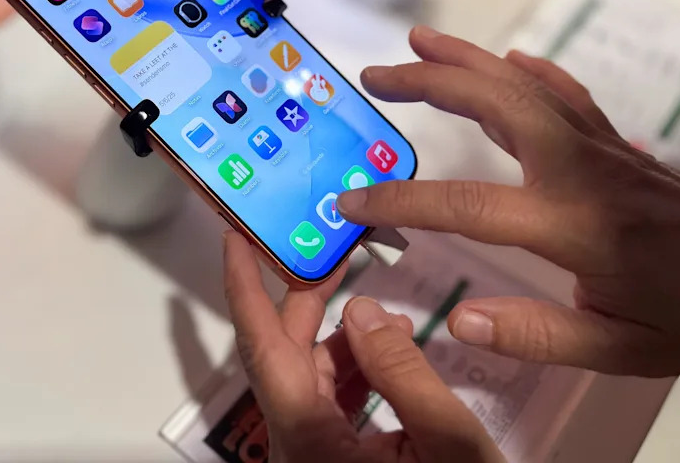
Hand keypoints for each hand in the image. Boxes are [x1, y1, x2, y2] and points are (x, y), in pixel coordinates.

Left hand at [223, 231, 503, 462]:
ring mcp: (314, 452)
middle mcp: (299, 443)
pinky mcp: (333, 457)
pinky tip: (392, 352)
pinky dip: (358, 370)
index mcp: (309, 438)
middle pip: (287, 355)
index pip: (263, 348)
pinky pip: (332, 400)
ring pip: (313, 377)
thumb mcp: (445, 443)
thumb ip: (401, 371)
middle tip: (333, 253)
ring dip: (345, 338)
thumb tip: (362, 310)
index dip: (244, 288)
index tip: (234, 240)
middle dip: (308, 300)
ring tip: (387, 312)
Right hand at [337, 26, 679, 376]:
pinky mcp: (615, 143)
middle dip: (429, 81)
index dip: (400, 200)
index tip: (351, 197)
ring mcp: (598, 147)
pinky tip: (508, 59)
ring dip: (466, 59)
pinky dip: (530, 71)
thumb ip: (538, 334)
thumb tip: (460, 321)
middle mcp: (578, 169)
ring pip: (523, 85)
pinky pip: (565, 93)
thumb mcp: (621, 348)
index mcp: (571, 224)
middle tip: (375, 74)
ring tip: (417, 41)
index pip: (466, 204)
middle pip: (493, 102)